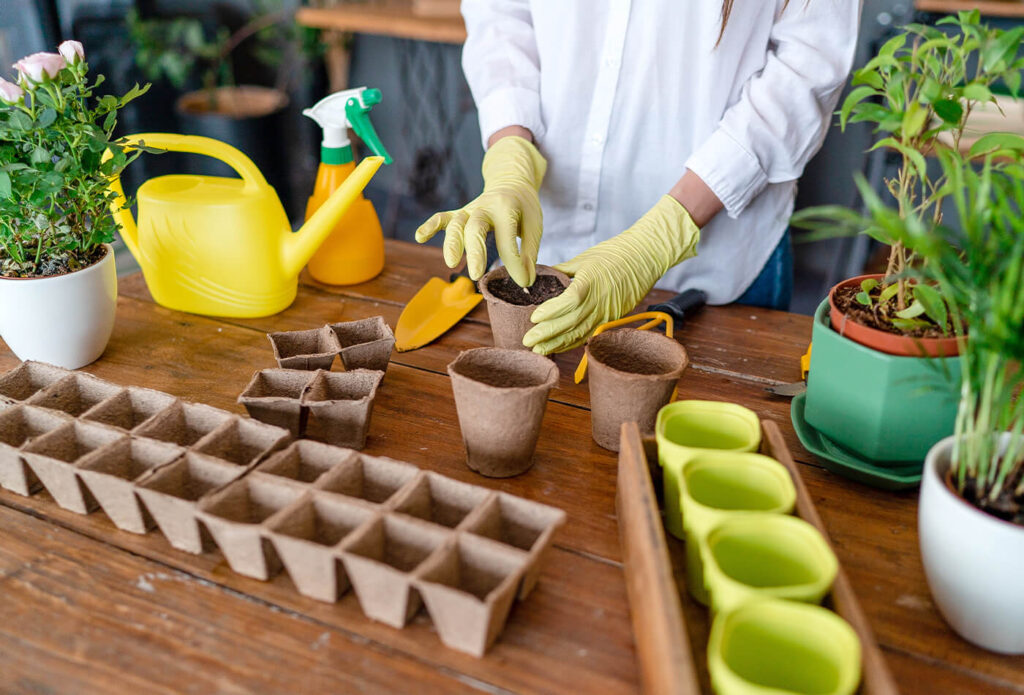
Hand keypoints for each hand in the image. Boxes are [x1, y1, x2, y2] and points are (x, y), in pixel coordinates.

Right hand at [415, 135, 545, 286]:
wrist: (511, 183)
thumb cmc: (524, 209)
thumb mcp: (534, 226)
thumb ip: (529, 254)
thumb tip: (526, 283)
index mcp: (507, 209)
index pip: (508, 240)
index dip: (515, 264)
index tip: (523, 282)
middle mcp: (485, 207)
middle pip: (476, 227)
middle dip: (475, 251)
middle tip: (476, 274)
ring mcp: (469, 210)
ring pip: (456, 223)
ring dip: (451, 243)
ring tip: (451, 263)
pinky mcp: (460, 214)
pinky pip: (443, 218)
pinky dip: (430, 226)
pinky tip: (420, 237)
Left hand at [523, 195, 700, 353]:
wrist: (644, 258)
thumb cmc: (614, 253)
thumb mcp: (584, 258)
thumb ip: (561, 271)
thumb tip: (539, 277)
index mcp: (591, 281)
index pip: (569, 301)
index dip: (551, 312)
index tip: (533, 317)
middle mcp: (599, 301)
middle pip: (572, 322)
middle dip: (548, 335)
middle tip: (527, 342)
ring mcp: (607, 312)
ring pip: (580, 333)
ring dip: (557, 344)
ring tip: (538, 350)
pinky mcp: (612, 319)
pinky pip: (589, 334)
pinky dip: (572, 343)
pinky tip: (558, 347)